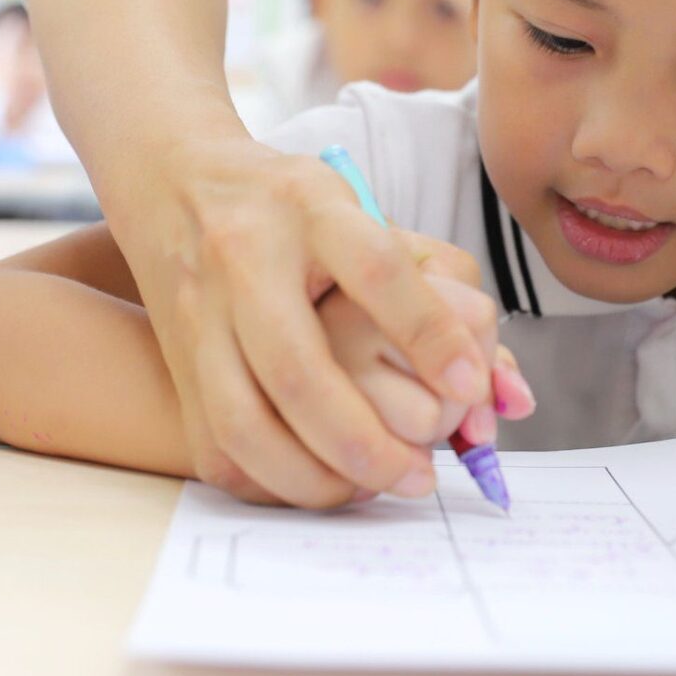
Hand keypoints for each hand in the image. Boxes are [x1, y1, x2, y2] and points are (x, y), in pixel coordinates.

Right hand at [119, 135, 497, 507]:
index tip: (471, 386)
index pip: (376, 269)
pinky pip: (216, 445)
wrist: (175, 187)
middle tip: (420, 475)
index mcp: (309, 208)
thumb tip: (500, 387)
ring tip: (372, 488)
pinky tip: (318, 483)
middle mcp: (246, 258)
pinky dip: (270, 480)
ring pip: (245, 420)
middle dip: (363, 440)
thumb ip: (441, 291)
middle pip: (299, 366)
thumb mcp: (366, 214)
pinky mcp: (177, 360)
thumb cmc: (295, 210)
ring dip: (314, 475)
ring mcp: (200, 313)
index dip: (428, 332)